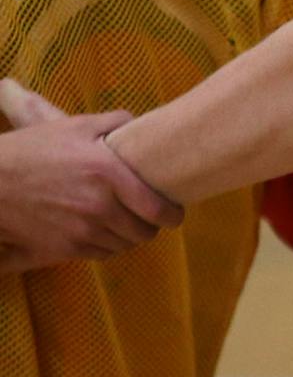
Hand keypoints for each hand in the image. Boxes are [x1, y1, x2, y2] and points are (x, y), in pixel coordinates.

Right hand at [0, 83, 181, 271]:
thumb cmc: (33, 150)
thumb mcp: (75, 126)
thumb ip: (115, 122)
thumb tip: (140, 125)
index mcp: (109, 175)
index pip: (158, 208)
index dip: (173, 215)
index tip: (175, 212)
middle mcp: (100, 207)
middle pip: (145, 232)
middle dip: (151, 225)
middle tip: (147, 215)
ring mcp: (82, 231)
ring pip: (124, 245)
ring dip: (128, 236)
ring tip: (124, 222)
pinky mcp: (64, 248)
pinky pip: (101, 254)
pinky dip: (107, 245)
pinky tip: (101, 231)